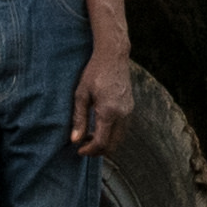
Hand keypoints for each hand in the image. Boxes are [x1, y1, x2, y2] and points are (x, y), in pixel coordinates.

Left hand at [67, 37, 132, 153]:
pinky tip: (100, 127)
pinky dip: (112, 134)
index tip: (78, 150)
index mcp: (109, 112)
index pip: (101, 142)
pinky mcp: (131, 108)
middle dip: (98, 150)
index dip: (89, 151)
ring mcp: (129, 111)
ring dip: (106, 143)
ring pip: (119, 139)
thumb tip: (75, 140)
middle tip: (83, 146)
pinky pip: (123, 129)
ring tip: (89, 137)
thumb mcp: (81, 94)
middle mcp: (122, 114)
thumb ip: (79, 119)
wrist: (113, 56)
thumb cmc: (94, 72)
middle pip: (113, 145)